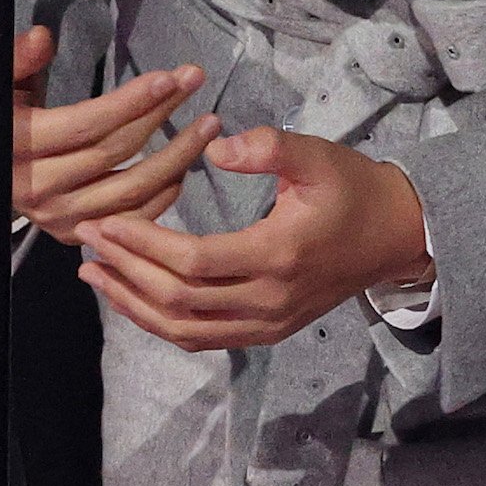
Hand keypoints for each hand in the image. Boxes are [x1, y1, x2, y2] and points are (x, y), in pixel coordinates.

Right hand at [0, 27, 221, 244]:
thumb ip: (16, 57)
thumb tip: (42, 36)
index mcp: (15, 147)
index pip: (86, 126)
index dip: (130, 102)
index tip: (170, 76)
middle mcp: (37, 188)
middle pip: (114, 152)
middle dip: (161, 114)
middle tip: (195, 80)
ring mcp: (58, 217)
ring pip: (132, 190)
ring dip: (178, 158)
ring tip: (210, 123)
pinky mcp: (75, 234)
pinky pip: (132, 219)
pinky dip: (164, 194)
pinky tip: (186, 163)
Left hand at [80, 128, 432, 350]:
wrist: (396, 235)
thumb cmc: (353, 189)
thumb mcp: (317, 155)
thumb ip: (268, 147)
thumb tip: (215, 146)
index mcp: (278, 255)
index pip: (194, 262)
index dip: (143, 244)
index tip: (107, 222)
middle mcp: (270, 300)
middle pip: (181, 301)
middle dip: (127, 273)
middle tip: (89, 244)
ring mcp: (269, 324)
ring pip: (187, 330)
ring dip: (134, 307)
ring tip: (97, 277)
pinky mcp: (268, 333)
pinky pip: (205, 340)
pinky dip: (163, 324)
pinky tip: (135, 300)